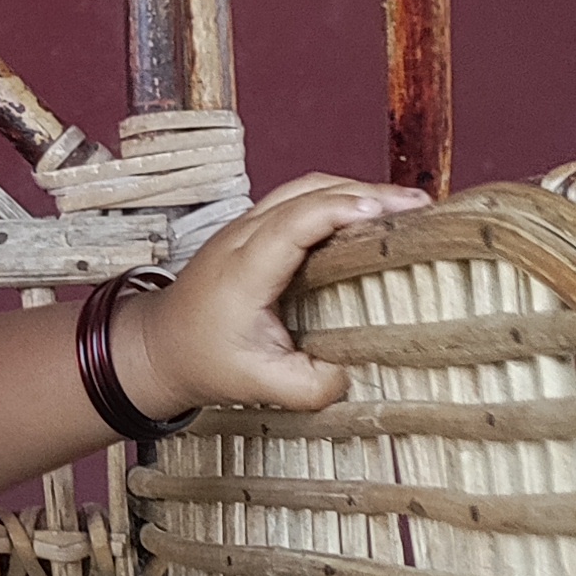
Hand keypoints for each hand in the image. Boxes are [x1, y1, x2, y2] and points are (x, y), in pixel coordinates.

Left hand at [117, 171, 427, 424]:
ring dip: (355, 189)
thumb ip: (307, 387)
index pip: (294, 222)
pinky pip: (299, 199)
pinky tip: (371, 212)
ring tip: (406, 205)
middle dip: (366, 191)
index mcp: (244, 270)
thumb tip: (351, 375)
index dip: (341, 210)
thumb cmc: (203, 361)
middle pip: (307, 192)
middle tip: (419, 206)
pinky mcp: (254, 230)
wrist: (156, 346)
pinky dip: (339, 198)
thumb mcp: (256, 385)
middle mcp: (243, 237)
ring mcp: (246, 227)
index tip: (385, 211)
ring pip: (304, 188)